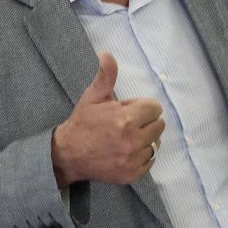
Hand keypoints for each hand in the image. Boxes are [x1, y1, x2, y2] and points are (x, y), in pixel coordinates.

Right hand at [51, 53, 164, 185]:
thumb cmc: (83, 123)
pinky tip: (127, 151)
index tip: (128, 110)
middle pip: (158, 125)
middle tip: (127, 124)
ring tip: (126, 138)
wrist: (68, 155)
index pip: (154, 108)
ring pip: (155, 144)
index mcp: (125, 118)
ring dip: (145, 139)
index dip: (142, 107)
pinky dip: (142, 156)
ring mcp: (132, 159)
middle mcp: (132, 140)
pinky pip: (150, 161)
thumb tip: (106, 54)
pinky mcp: (132, 174)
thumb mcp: (92, 97)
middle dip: (146, 122)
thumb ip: (106, 77)